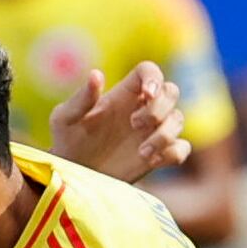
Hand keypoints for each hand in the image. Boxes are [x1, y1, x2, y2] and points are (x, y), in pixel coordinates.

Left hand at [50, 63, 190, 183]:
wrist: (73, 175)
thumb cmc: (67, 141)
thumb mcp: (65, 119)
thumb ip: (80, 99)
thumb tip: (97, 75)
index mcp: (123, 94)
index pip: (149, 71)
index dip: (154, 78)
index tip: (147, 93)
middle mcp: (142, 109)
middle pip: (171, 91)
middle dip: (160, 107)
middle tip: (135, 124)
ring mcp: (152, 132)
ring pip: (178, 119)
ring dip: (165, 134)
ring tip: (142, 152)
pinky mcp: (158, 155)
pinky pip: (182, 148)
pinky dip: (173, 152)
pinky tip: (151, 161)